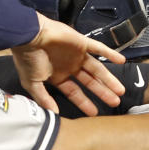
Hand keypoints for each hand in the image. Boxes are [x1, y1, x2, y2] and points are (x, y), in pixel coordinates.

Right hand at [12, 14, 126, 115]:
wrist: (29, 34)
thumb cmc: (27, 58)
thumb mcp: (32, 82)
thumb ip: (43, 98)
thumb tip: (53, 114)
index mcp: (58, 76)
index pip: (74, 92)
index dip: (84, 103)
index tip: (94, 113)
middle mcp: (69, 66)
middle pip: (90, 82)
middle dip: (102, 92)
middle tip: (115, 103)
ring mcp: (77, 54)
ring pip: (97, 69)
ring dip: (109, 79)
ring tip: (120, 90)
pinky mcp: (82, 42)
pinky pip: (99, 48)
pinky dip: (110, 53)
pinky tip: (121, 61)